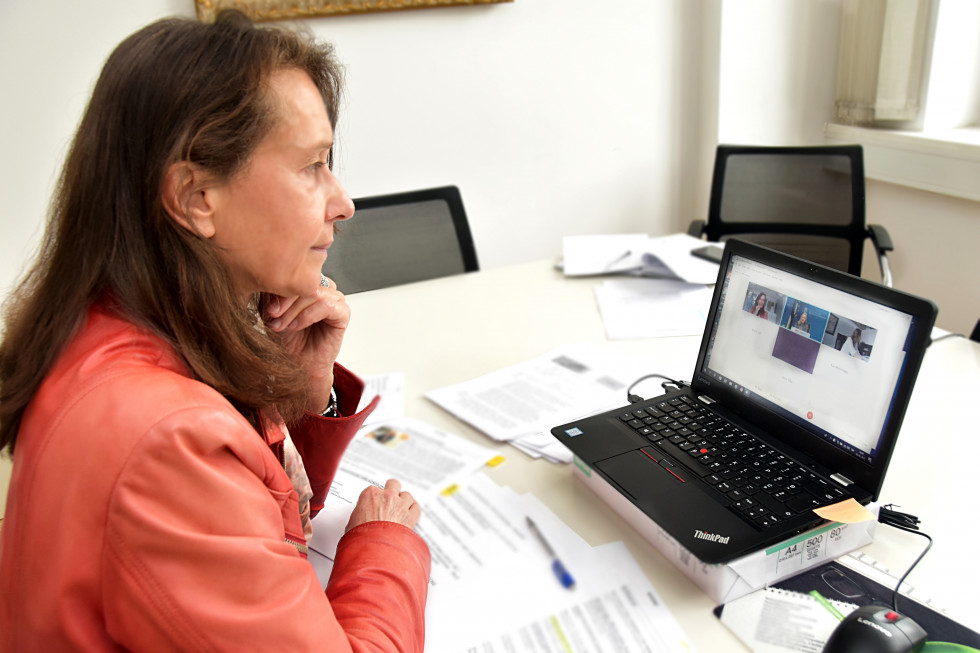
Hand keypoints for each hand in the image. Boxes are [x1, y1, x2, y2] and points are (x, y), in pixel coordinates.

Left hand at [261, 277, 347, 412]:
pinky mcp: (342, 312)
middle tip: (272, 318)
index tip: (266, 308)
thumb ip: (270, 297)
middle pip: (302, 281)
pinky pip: (326, 305)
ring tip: (282, 326)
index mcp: (305, 284)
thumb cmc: (287, 341)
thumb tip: (266, 284)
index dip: (277, 288)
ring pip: (312, 292)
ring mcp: (333, 298)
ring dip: (293, 310)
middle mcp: (320, 288)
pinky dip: (307, 315)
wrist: (299, 367)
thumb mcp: (271, 314)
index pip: (292, 273)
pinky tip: (296, 327)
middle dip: (284, 301)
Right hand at [345, 479, 421, 531]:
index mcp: (370, 494)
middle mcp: (387, 496)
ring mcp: (400, 505)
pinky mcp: (410, 517)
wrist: (372, 549)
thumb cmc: (360, 537)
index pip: (374, 489)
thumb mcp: (352, 522)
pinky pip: (416, 508)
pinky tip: (411, 513)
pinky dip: (414, 510)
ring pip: (407, 495)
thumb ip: (360, 514)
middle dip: (393, 491)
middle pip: (394, 485)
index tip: (375, 504)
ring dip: (404, 501)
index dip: (376, 498)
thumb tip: (361, 519)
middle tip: (390, 499)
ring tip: (401, 509)